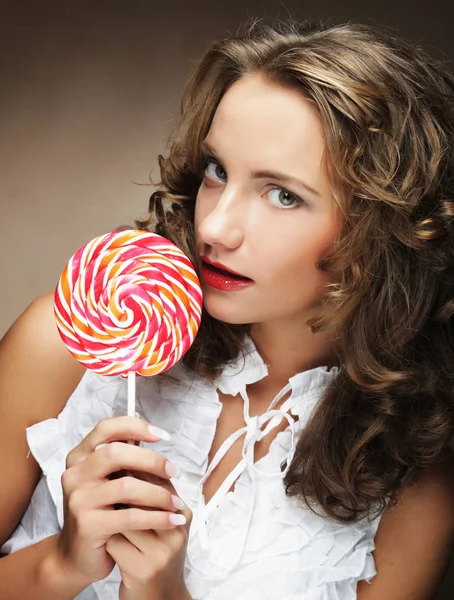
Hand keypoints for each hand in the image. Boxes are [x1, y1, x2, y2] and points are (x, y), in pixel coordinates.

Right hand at [54, 416, 184, 586]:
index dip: (135, 426)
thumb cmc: (100, 512)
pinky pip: (130, 516)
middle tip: (173, 470)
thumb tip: (152, 435)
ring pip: (127, 486)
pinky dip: (156, 517)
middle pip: (116, 453)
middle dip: (151, 460)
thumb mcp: (107, 480)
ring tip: (176, 502)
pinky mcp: (87, 525)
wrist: (76, 556)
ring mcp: (79, 499)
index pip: (106, 429)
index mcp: (79, 457)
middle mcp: (74, 474)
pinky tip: (171, 520)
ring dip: (159, 493)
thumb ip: (122, 459)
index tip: (161, 435)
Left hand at [106, 472, 192, 599]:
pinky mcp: (143, 569)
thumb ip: (149, 493)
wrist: (160, 598)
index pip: (157, 480)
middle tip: (105, 489)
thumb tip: (127, 456)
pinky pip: (115, 542)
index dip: (133, 470)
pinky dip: (107, 540)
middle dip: (120, 492)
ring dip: (111, 516)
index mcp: (181, 514)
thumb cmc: (154, 553)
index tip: (115, 466)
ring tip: (106, 517)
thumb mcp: (160, 522)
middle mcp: (176, 530)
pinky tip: (106, 543)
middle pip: (141, 497)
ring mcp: (162, 551)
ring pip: (125, 518)